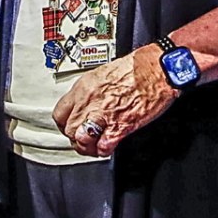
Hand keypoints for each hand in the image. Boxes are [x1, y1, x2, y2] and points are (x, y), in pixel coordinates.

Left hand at [51, 46, 177, 157]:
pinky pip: (104, 146)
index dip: (64, 123)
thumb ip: (91, 91)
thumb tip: (86, 102)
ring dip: (87, 146)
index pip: (60, 113)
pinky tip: (108, 146)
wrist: (157, 69)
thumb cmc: (137, 67)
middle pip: (69, 129)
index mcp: (84, 87)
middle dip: (75, 137)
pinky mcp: (121, 126)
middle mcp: (91, 102)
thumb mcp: (103, 73)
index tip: (70, 125)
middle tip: (84, 137)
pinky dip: (104, 150)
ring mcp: (104, 115)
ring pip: (81, 140)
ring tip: (93, 145)